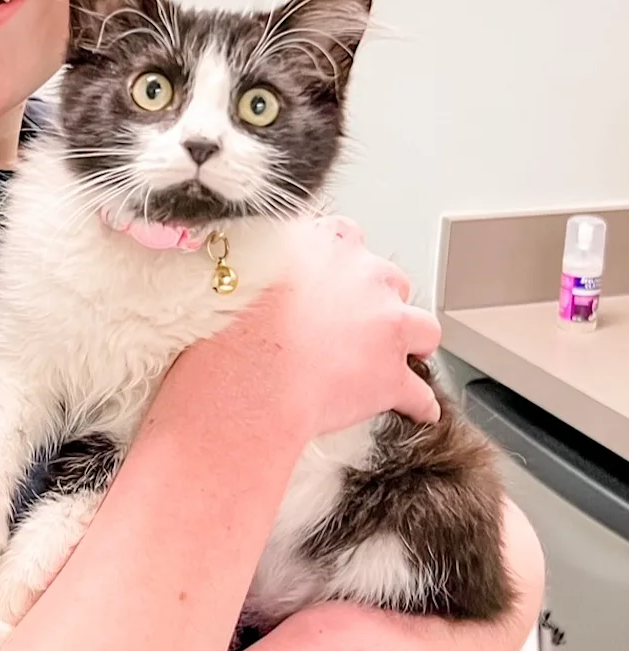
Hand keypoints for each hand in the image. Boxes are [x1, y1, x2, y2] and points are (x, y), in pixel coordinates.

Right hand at [185, 215, 441, 442]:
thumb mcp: (236, 262)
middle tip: (353, 323)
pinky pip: (419, 393)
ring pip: (422, 329)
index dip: (340, 266)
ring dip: (411, 343)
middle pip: (389, 280)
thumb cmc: (229, 326)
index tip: (328, 280)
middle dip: (378, 301)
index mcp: (328, 241)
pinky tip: (413, 410)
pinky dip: (416, 403)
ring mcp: (385, 324)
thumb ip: (260, 251)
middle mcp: (364, 274)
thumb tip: (251, 254)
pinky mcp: (391, 376)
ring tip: (399, 358)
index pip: (347, 240)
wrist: (242, 378)